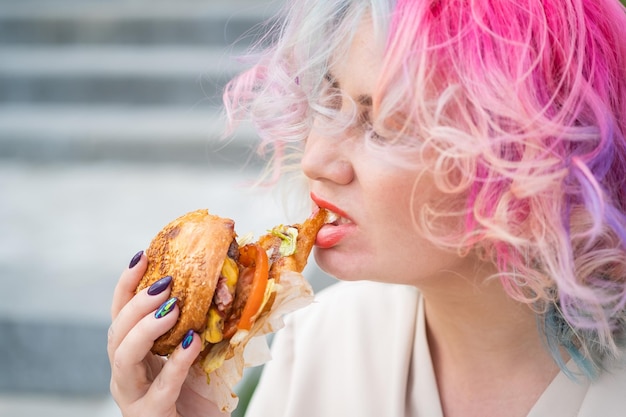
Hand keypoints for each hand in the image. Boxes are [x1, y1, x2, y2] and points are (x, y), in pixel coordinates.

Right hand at [108, 251, 227, 416]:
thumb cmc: (200, 394)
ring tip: (172, 308)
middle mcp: (127, 374)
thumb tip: (229, 284)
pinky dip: (176, 364)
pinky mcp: (151, 416)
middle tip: (163, 283)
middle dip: (136, 303)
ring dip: (145, 329)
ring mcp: (134, 397)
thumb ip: (207, 323)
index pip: (121, 313)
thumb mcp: (202, 352)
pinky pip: (160, 389)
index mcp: (135, 354)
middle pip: (116, 331)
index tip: (143, 255)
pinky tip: (193, 343)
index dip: (127, 284)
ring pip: (124, 358)